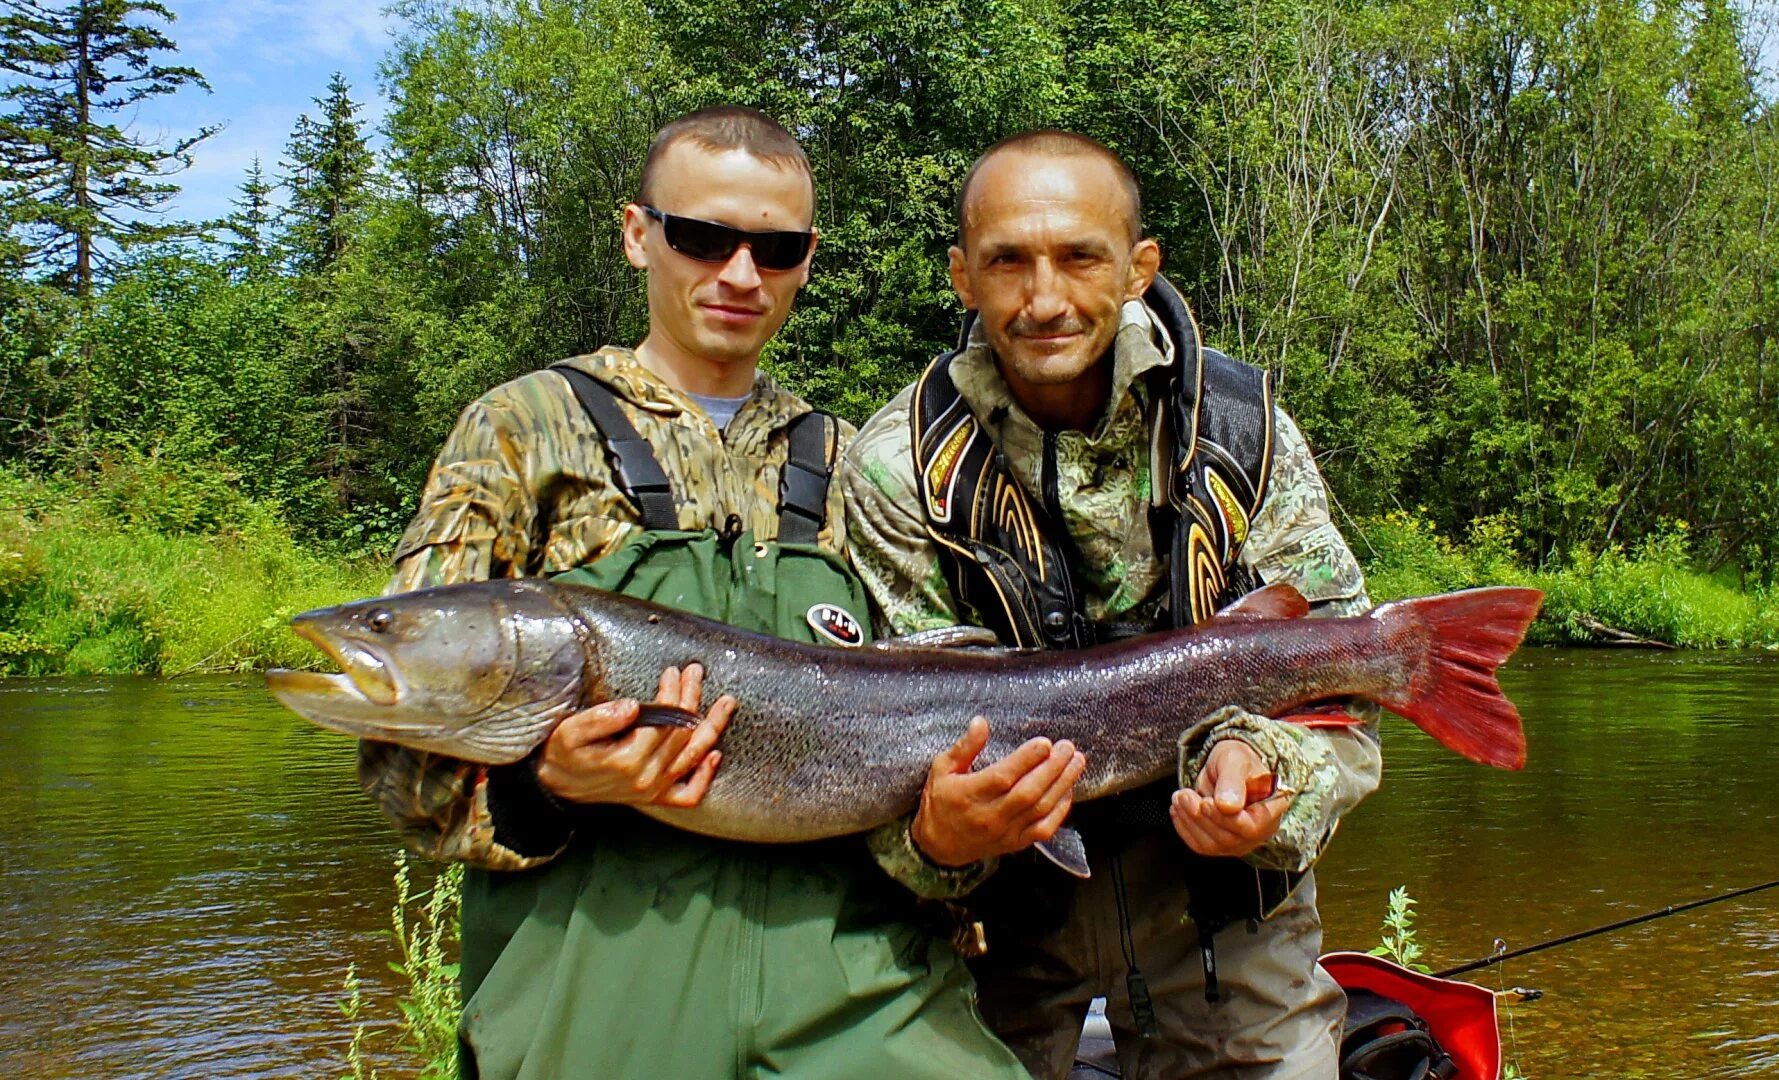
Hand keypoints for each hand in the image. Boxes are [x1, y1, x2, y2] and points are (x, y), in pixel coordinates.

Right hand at [536, 663, 735, 807]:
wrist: (555, 786)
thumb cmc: (563, 753)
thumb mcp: (571, 731)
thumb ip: (600, 719)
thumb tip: (633, 706)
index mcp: (627, 760)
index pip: (664, 721)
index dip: (673, 694)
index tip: (674, 671)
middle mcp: (646, 778)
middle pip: (682, 733)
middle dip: (691, 698)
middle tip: (695, 672)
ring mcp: (653, 791)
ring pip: (694, 758)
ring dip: (713, 727)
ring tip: (727, 703)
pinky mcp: (655, 798)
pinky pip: (689, 794)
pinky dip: (705, 776)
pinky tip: (715, 754)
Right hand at [910, 717, 1087, 866]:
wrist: (939, 846)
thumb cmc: (941, 801)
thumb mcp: (942, 769)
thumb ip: (964, 747)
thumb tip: (981, 722)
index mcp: (969, 795)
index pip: (1002, 777)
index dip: (1026, 760)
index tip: (1044, 742)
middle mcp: (990, 815)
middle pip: (1028, 792)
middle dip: (1052, 768)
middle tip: (1067, 747)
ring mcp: (1005, 832)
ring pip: (1040, 809)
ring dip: (1062, 784)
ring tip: (1076, 761)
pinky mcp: (1016, 843)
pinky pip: (1044, 828)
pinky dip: (1060, 810)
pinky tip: (1068, 790)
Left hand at [1170, 739, 1287, 857]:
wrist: (1227, 767)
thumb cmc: (1236, 762)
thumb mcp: (1235, 761)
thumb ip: (1233, 782)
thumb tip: (1228, 807)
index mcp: (1272, 810)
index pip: (1251, 827)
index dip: (1226, 819)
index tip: (1205, 802)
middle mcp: (1260, 831)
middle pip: (1229, 838)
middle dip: (1202, 817)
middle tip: (1183, 794)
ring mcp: (1241, 841)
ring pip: (1212, 844)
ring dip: (1190, 821)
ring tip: (1179, 797)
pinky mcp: (1221, 845)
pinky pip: (1200, 845)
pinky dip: (1184, 828)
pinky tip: (1178, 810)